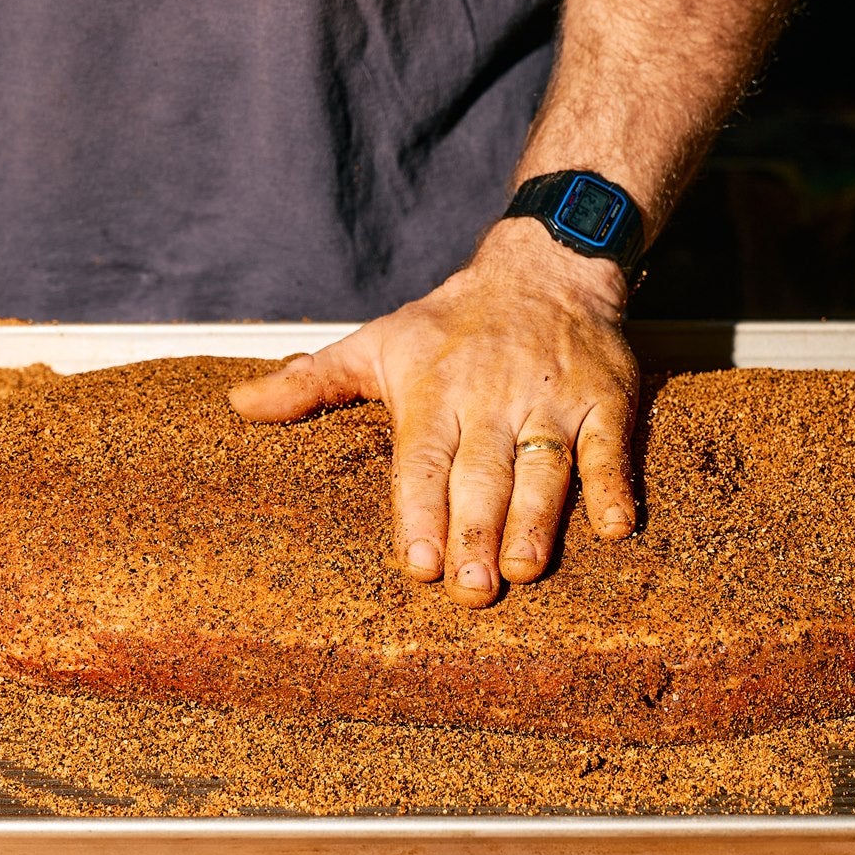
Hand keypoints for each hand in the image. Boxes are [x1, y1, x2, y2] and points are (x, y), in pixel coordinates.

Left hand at [229, 219, 638, 607]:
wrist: (546, 267)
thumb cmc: (452, 322)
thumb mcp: (378, 341)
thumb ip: (312, 381)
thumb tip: (238, 404)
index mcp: (434, 392)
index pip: (423, 460)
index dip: (419, 512)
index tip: (417, 563)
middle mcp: (492, 399)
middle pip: (482, 474)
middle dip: (476, 531)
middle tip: (471, 588)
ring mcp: (551, 402)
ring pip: (544, 467)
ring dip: (538, 520)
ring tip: (524, 569)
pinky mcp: (605, 401)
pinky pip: (610, 448)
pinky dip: (615, 486)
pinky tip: (616, 528)